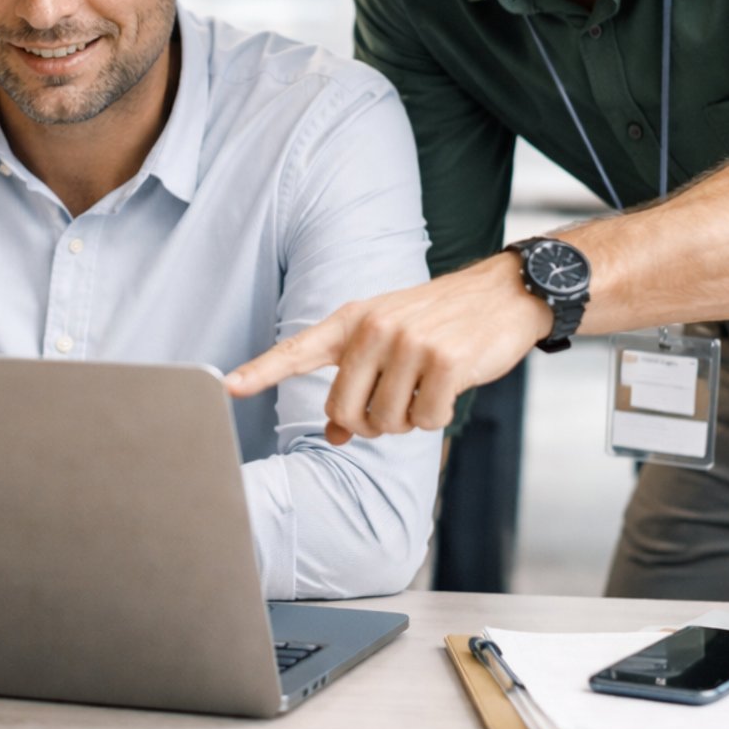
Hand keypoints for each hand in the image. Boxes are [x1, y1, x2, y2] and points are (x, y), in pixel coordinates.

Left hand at [224, 252, 551, 443]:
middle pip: (345, 412)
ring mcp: (410, 343)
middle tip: (398, 401)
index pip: (297, 351)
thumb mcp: (388, 341)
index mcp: (352, 321)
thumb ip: (356, 382)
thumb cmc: (438, 323)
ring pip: (388, 422)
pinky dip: (439, 416)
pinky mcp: (445, 361)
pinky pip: (427, 420)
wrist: (501, 294)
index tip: (228, 387)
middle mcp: (375, 329)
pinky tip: (451, 386)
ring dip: (410, 419)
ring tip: (427, 385)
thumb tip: (333, 433)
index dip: (261, 372)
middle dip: (372, 422)